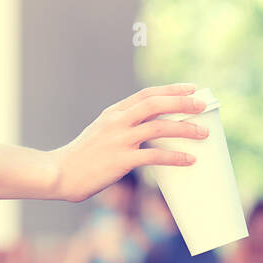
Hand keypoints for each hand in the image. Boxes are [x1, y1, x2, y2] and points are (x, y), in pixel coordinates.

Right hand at [50, 83, 207, 201]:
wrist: (59, 173)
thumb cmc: (81, 158)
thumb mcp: (99, 133)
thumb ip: (121, 127)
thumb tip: (147, 130)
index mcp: (113, 113)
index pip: (147, 94)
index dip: (171, 90)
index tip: (191, 89)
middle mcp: (117, 121)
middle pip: (155, 104)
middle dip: (182, 102)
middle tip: (203, 105)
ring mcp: (119, 140)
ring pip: (159, 127)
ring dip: (185, 129)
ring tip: (203, 134)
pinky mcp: (121, 160)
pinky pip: (154, 156)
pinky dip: (175, 157)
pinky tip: (189, 160)